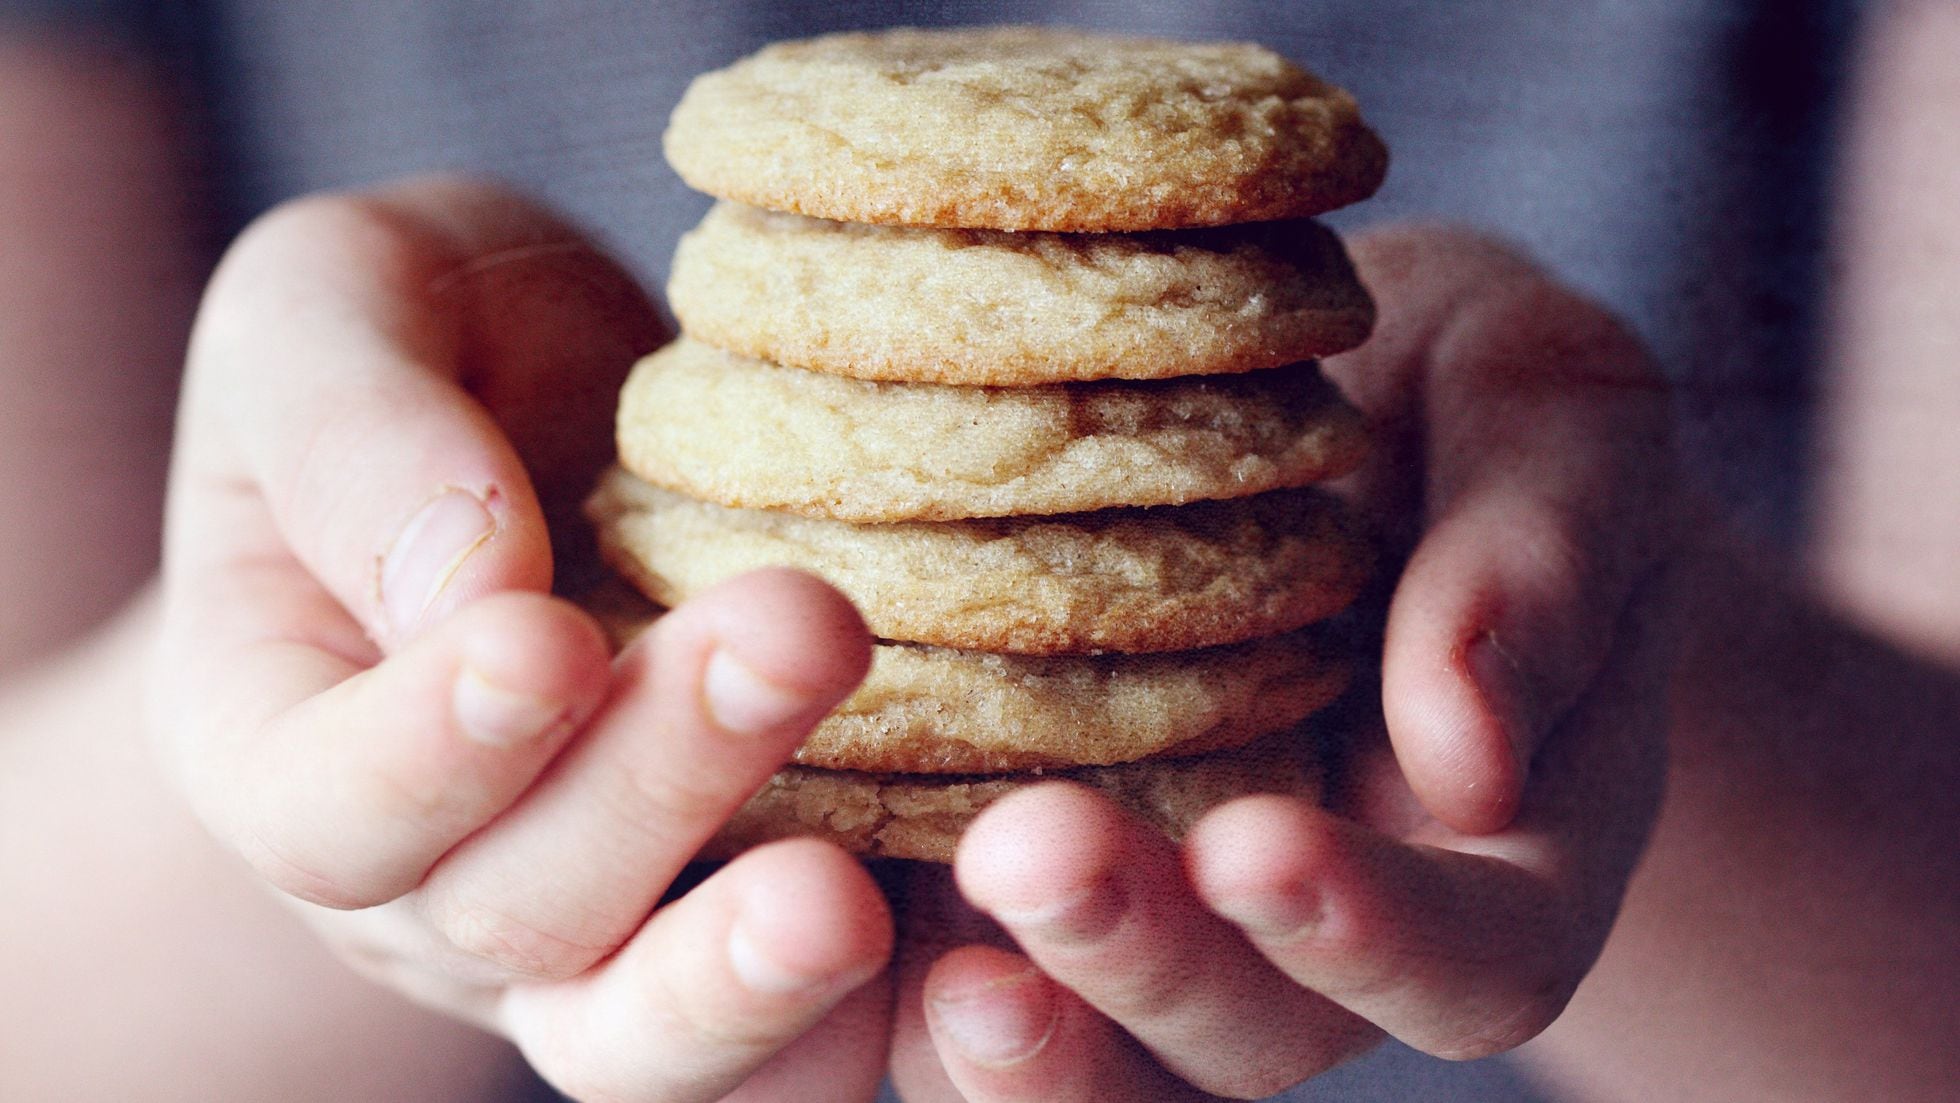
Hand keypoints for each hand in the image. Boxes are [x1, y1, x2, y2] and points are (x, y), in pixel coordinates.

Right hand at [148, 178, 894, 1102]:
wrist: (575, 400)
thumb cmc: (435, 338)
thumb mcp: (338, 310)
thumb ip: (355, 434)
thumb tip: (468, 592)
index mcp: (289, 741)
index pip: (330, 807)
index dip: (428, 752)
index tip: (543, 641)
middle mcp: (433, 885)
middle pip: (521, 915)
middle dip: (656, 791)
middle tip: (800, 634)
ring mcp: (598, 933)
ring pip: (652, 1039)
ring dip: (752, 981)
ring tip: (847, 900)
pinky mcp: (751, 926)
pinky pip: (808, 1031)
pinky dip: (893, 1007)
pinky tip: (982, 938)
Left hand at [888, 226, 1678, 1099]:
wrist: (1351, 404)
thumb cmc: (1487, 405)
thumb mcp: (1562, 426)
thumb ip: (1544, 569)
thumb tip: (1470, 756)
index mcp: (1502, 860)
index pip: (1474, 960)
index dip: (1371, 934)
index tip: (1255, 849)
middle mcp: (1325, 930)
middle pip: (1252, 1037)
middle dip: (1143, 966)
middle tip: (1028, 852)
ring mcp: (1174, 916)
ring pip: (1101, 1050)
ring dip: (1010, 1026)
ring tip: (901, 945)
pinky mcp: (1032, 865)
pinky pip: (965, 958)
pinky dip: (888, 958)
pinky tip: (794, 878)